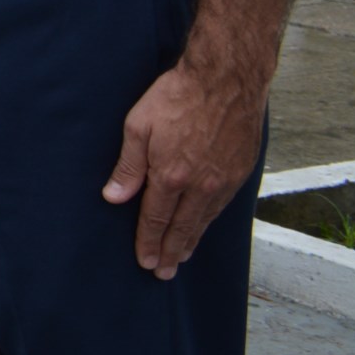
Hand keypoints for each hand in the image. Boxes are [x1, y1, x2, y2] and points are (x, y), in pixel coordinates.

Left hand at [102, 62, 267, 278]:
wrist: (226, 81)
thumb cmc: (176, 97)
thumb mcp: (138, 125)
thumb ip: (128, 165)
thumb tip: (114, 197)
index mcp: (171, 175)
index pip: (155, 218)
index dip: (149, 242)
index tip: (144, 262)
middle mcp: (200, 185)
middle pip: (182, 228)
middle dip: (170, 252)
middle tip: (162, 273)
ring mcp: (223, 181)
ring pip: (204, 221)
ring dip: (191, 242)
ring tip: (180, 258)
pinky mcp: (240, 172)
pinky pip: (221, 207)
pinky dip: (209, 223)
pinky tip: (202, 228)